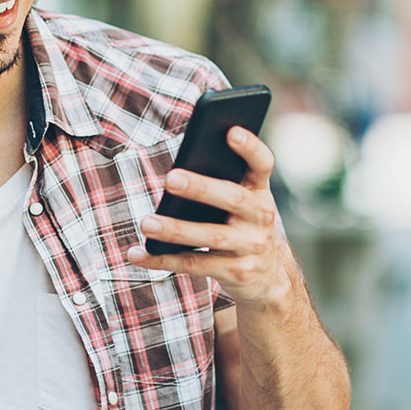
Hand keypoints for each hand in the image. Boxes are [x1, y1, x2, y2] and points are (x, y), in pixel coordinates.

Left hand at [127, 126, 295, 308]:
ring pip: (211, 236)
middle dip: (202, 188)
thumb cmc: (244, 227)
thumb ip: (220, 185)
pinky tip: (137, 253)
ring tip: (147, 223)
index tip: (231, 131)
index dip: (250, 147)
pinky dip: (162, 259)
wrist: (273, 278)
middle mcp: (260, 217)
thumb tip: (175, 174)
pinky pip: (195, 264)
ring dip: (176, 230)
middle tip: (171, 178)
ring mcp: (251, 247)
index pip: (262, 164)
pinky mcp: (236, 272)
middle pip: (233, 198)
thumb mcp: (244, 205)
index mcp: (260, 192)